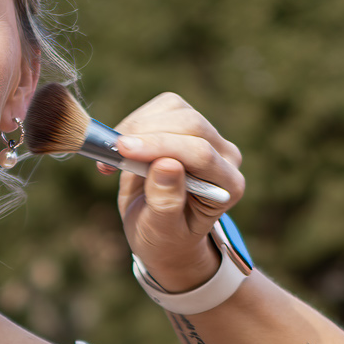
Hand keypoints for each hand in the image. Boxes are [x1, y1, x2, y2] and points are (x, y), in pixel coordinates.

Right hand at [110, 92, 243, 294]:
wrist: (159, 231)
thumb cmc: (163, 237)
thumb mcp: (160, 231)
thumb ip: (165, 202)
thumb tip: (166, 164)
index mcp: (228, 186)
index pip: (200, 153)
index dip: (161, 147)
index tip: (123, 150)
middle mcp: (225, 156)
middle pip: (191, 124)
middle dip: (148, 133)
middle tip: (114, 152)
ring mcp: (209, 135)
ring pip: (175, 108)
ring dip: (139, 126)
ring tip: (116, 157)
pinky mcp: (187, 122)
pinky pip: (162, 107)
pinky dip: (135, 123)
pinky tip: (122, 149)